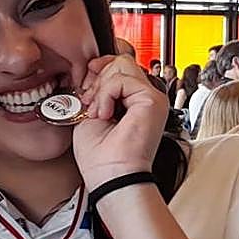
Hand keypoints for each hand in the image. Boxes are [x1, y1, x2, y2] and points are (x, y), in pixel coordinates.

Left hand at [73, 55, 168, 189]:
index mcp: (131, 101)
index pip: (119, 66)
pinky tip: (105, 115)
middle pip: (120, 62)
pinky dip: (106, 94)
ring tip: (98, 113)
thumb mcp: (91, 112)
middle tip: (90, 105)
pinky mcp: (152, 101)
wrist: (110, 175)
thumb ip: (97, 88)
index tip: (85, 88)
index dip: (98, 70)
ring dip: (101, 89)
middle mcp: (144, 98)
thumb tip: (96, 66)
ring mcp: (151, 98)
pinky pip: (122, 79)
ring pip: (121, 67)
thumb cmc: (100, 155)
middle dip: (97, 79)